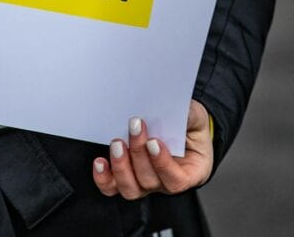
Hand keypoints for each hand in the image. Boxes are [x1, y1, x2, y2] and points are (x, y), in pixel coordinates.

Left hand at [92, 99, 212, 198]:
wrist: (179, 128)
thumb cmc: (189, 127)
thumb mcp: (195, 118)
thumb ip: (190, 115)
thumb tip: (180, 109)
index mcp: (189, 172)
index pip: (176, 180)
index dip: (163, 164)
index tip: (153, 141)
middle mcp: (164, 182)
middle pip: (149, 180)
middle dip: (138, 153)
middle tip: (134, 127)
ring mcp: (144, 182)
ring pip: (130, 188)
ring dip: (121, 166)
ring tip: (117, 143)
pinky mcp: (126, 177)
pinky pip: (113, 187)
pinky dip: (104, 178)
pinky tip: (100, 162)